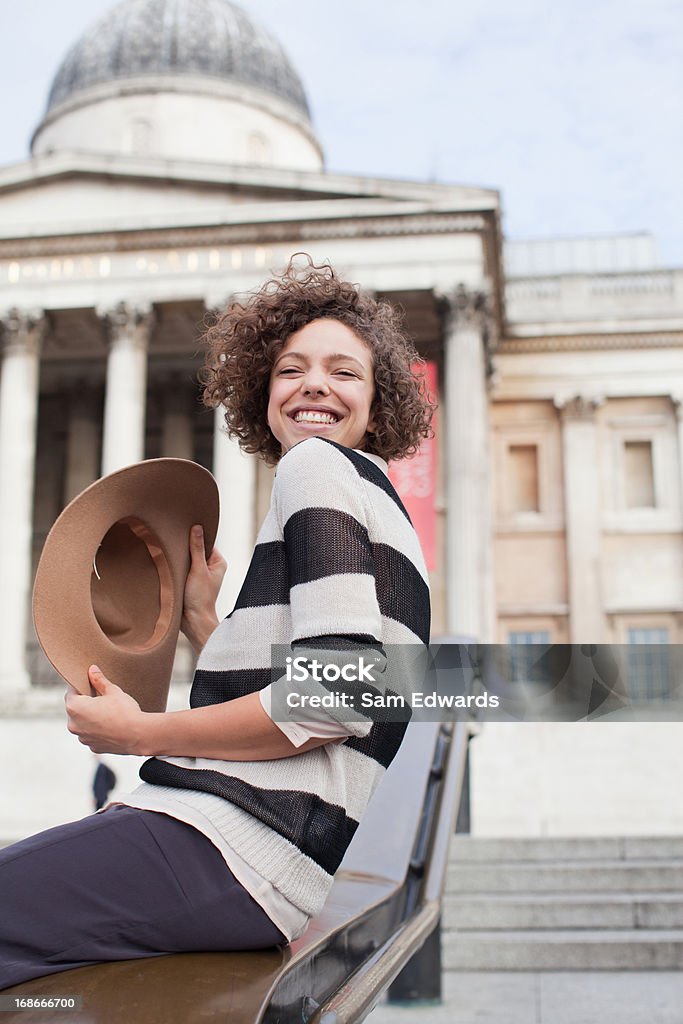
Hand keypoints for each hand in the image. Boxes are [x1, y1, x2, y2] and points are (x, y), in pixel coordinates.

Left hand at [65, 666, 147, 755]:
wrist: (138, 735)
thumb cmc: (124, 712)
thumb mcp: (112, 691)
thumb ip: (99, 680)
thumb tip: (92, 670)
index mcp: (75, 707)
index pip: (71, 692)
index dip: (80, 686)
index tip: (90, 684)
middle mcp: (73, 725)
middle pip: (75, 709)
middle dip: (85, 703)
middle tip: (101, 698)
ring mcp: (82, 738)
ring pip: (82, 723)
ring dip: (90, 717)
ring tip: (108, 713)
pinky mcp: (92, 747)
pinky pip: (91, 735)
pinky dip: (97, 730)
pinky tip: (111, 725)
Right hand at [181, 525, 225, 652]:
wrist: (193, 621)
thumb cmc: (200, 599)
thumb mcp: (198, 570)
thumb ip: (197, 549)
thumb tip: (197, 528)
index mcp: (218, 562)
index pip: (206, 542)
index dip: (196, 537)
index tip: (184, 530)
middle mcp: (210, 568)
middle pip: (196, 550)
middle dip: (186, 548)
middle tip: (174, 543)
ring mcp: (200, 575)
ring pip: (188, 560)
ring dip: (179, 559)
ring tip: (171, 556)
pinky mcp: (189, 582)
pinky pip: (182, 569)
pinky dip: (176, 567)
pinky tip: (169, 566)